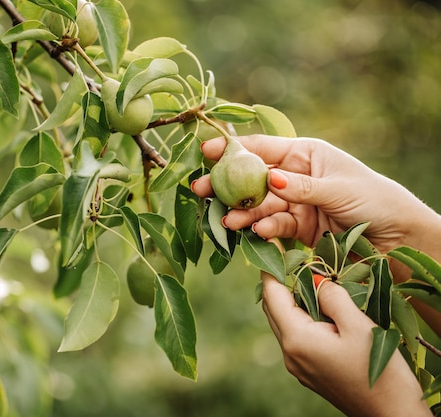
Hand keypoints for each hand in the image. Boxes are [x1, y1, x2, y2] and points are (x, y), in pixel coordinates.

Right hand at [191, 135, 440, 254]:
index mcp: (305, 155)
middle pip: (253, 179)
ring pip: (260, 206)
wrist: (398, 238)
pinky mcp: (298, 229)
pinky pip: (275, 227)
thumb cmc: (375, 200)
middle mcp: (295, 177)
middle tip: (200, 190)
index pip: (262, 149)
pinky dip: (265, 230)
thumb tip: (270, 180)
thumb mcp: (338, 188)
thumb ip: (301, 187)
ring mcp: (294, 203)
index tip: (206, 152)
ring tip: (228, 221)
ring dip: (243, 213)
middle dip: (228, 185)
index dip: (233, 150)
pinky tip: (257, 233)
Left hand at [261, 271, 430, 416]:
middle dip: (279, 282)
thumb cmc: (378, 370)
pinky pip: (295, 335)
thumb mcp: (358, 326)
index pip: (271, 295)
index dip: (270, 269)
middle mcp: (289, 352)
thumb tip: (315, 278)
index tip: (272, 247)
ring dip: (291, 300)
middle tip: (291, 257)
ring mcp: (296, 364)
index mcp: (296, 338)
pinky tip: (319, 307)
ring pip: (283, 322)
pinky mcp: (307, 370)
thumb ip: (333, 296)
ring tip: (308, 278)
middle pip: (272, 308)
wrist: (391, 414)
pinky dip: (300, 316)